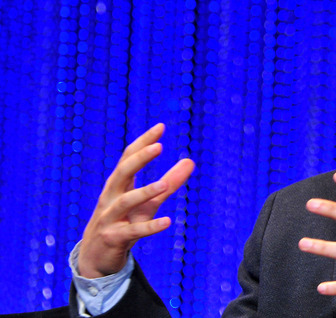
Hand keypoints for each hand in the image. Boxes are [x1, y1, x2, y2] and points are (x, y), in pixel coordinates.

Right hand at [78, 123, 193, 278]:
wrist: (96, 256)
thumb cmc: (124, 222)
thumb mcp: (148, 203)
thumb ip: (169, 183)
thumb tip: (191, 161)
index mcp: (118, 185)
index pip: (128, 158)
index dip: (143, 142)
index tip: (161, 127)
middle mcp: (111, 198)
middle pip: (122, 173)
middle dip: (139, 159)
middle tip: (158, 146)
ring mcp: (110, 218)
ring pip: (126, 201)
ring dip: (145, 191)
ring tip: (164, 184)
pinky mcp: (114, 238)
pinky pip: (133, 231)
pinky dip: (150, 227)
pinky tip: (167, 222)